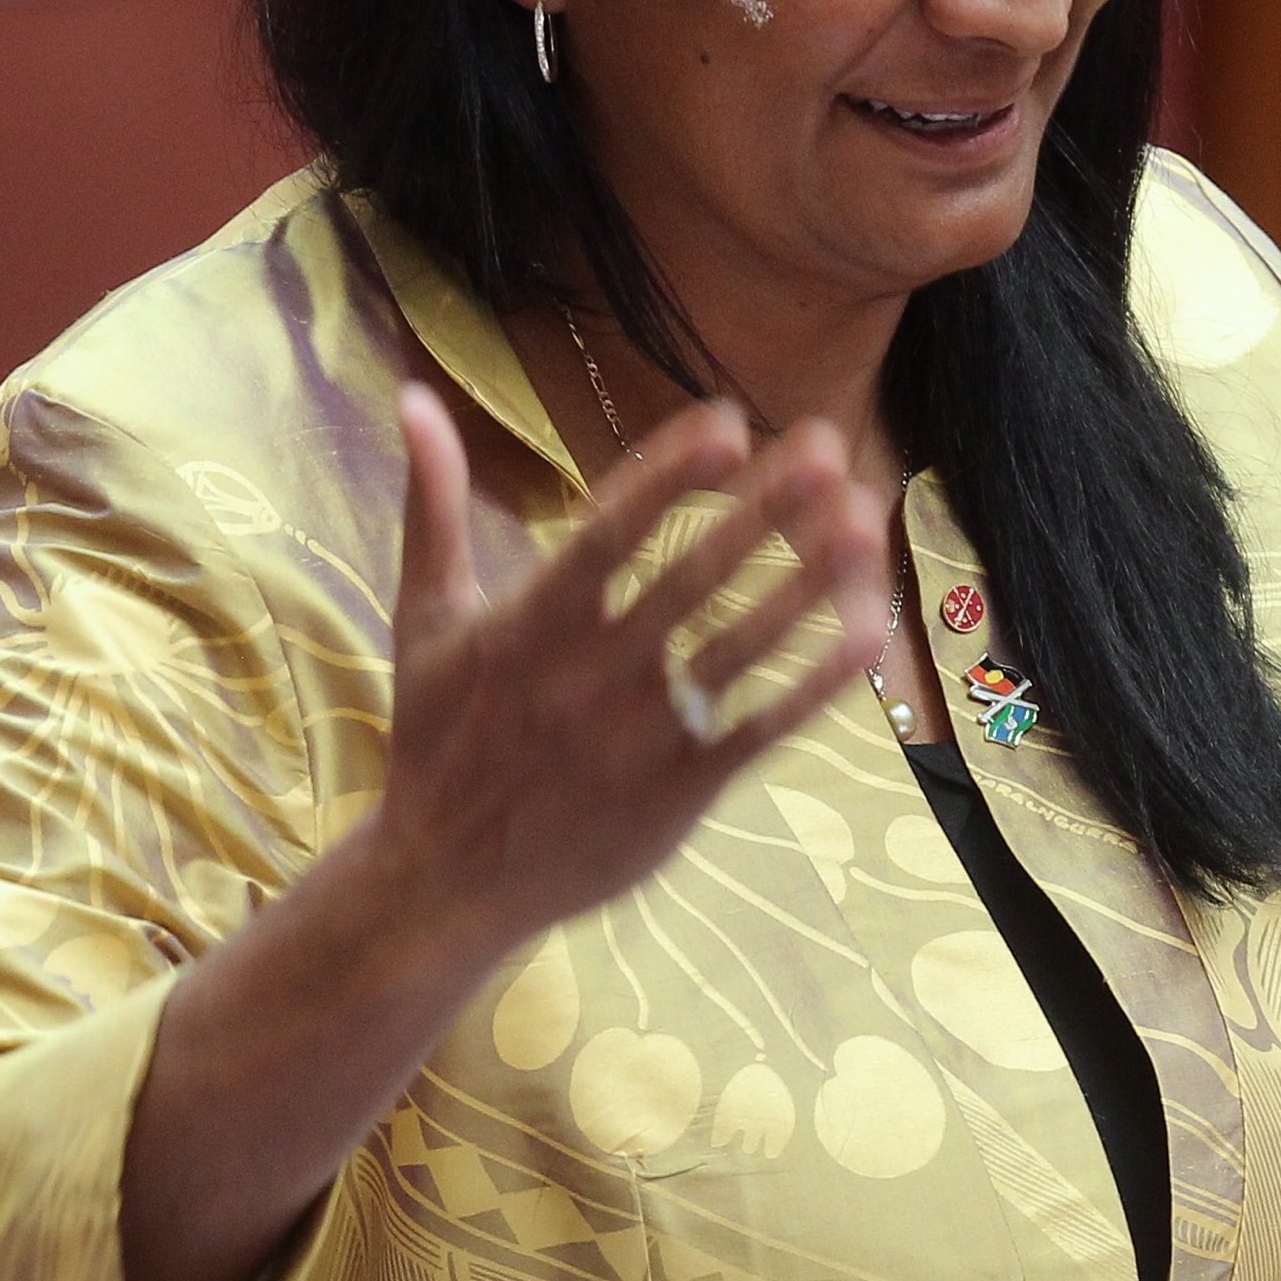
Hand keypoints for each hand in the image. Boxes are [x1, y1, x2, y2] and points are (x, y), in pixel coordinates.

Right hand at [360, 379, 888, 959]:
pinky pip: (759, 730)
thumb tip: (414, 396)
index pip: (607, 531)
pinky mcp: (677, 793)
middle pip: (690, 578)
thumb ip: (431, 506)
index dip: (670, 476)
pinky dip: (813, 683)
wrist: (444, 884)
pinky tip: (864, 629)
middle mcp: (588, 676)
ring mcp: (637, 738)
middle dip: (765, 509)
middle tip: (830, 446)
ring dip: (807, 583)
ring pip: (738, 650)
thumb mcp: (423, 619)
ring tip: (866, 522)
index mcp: (528, 625)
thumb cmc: (438, 739)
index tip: (727, 422)